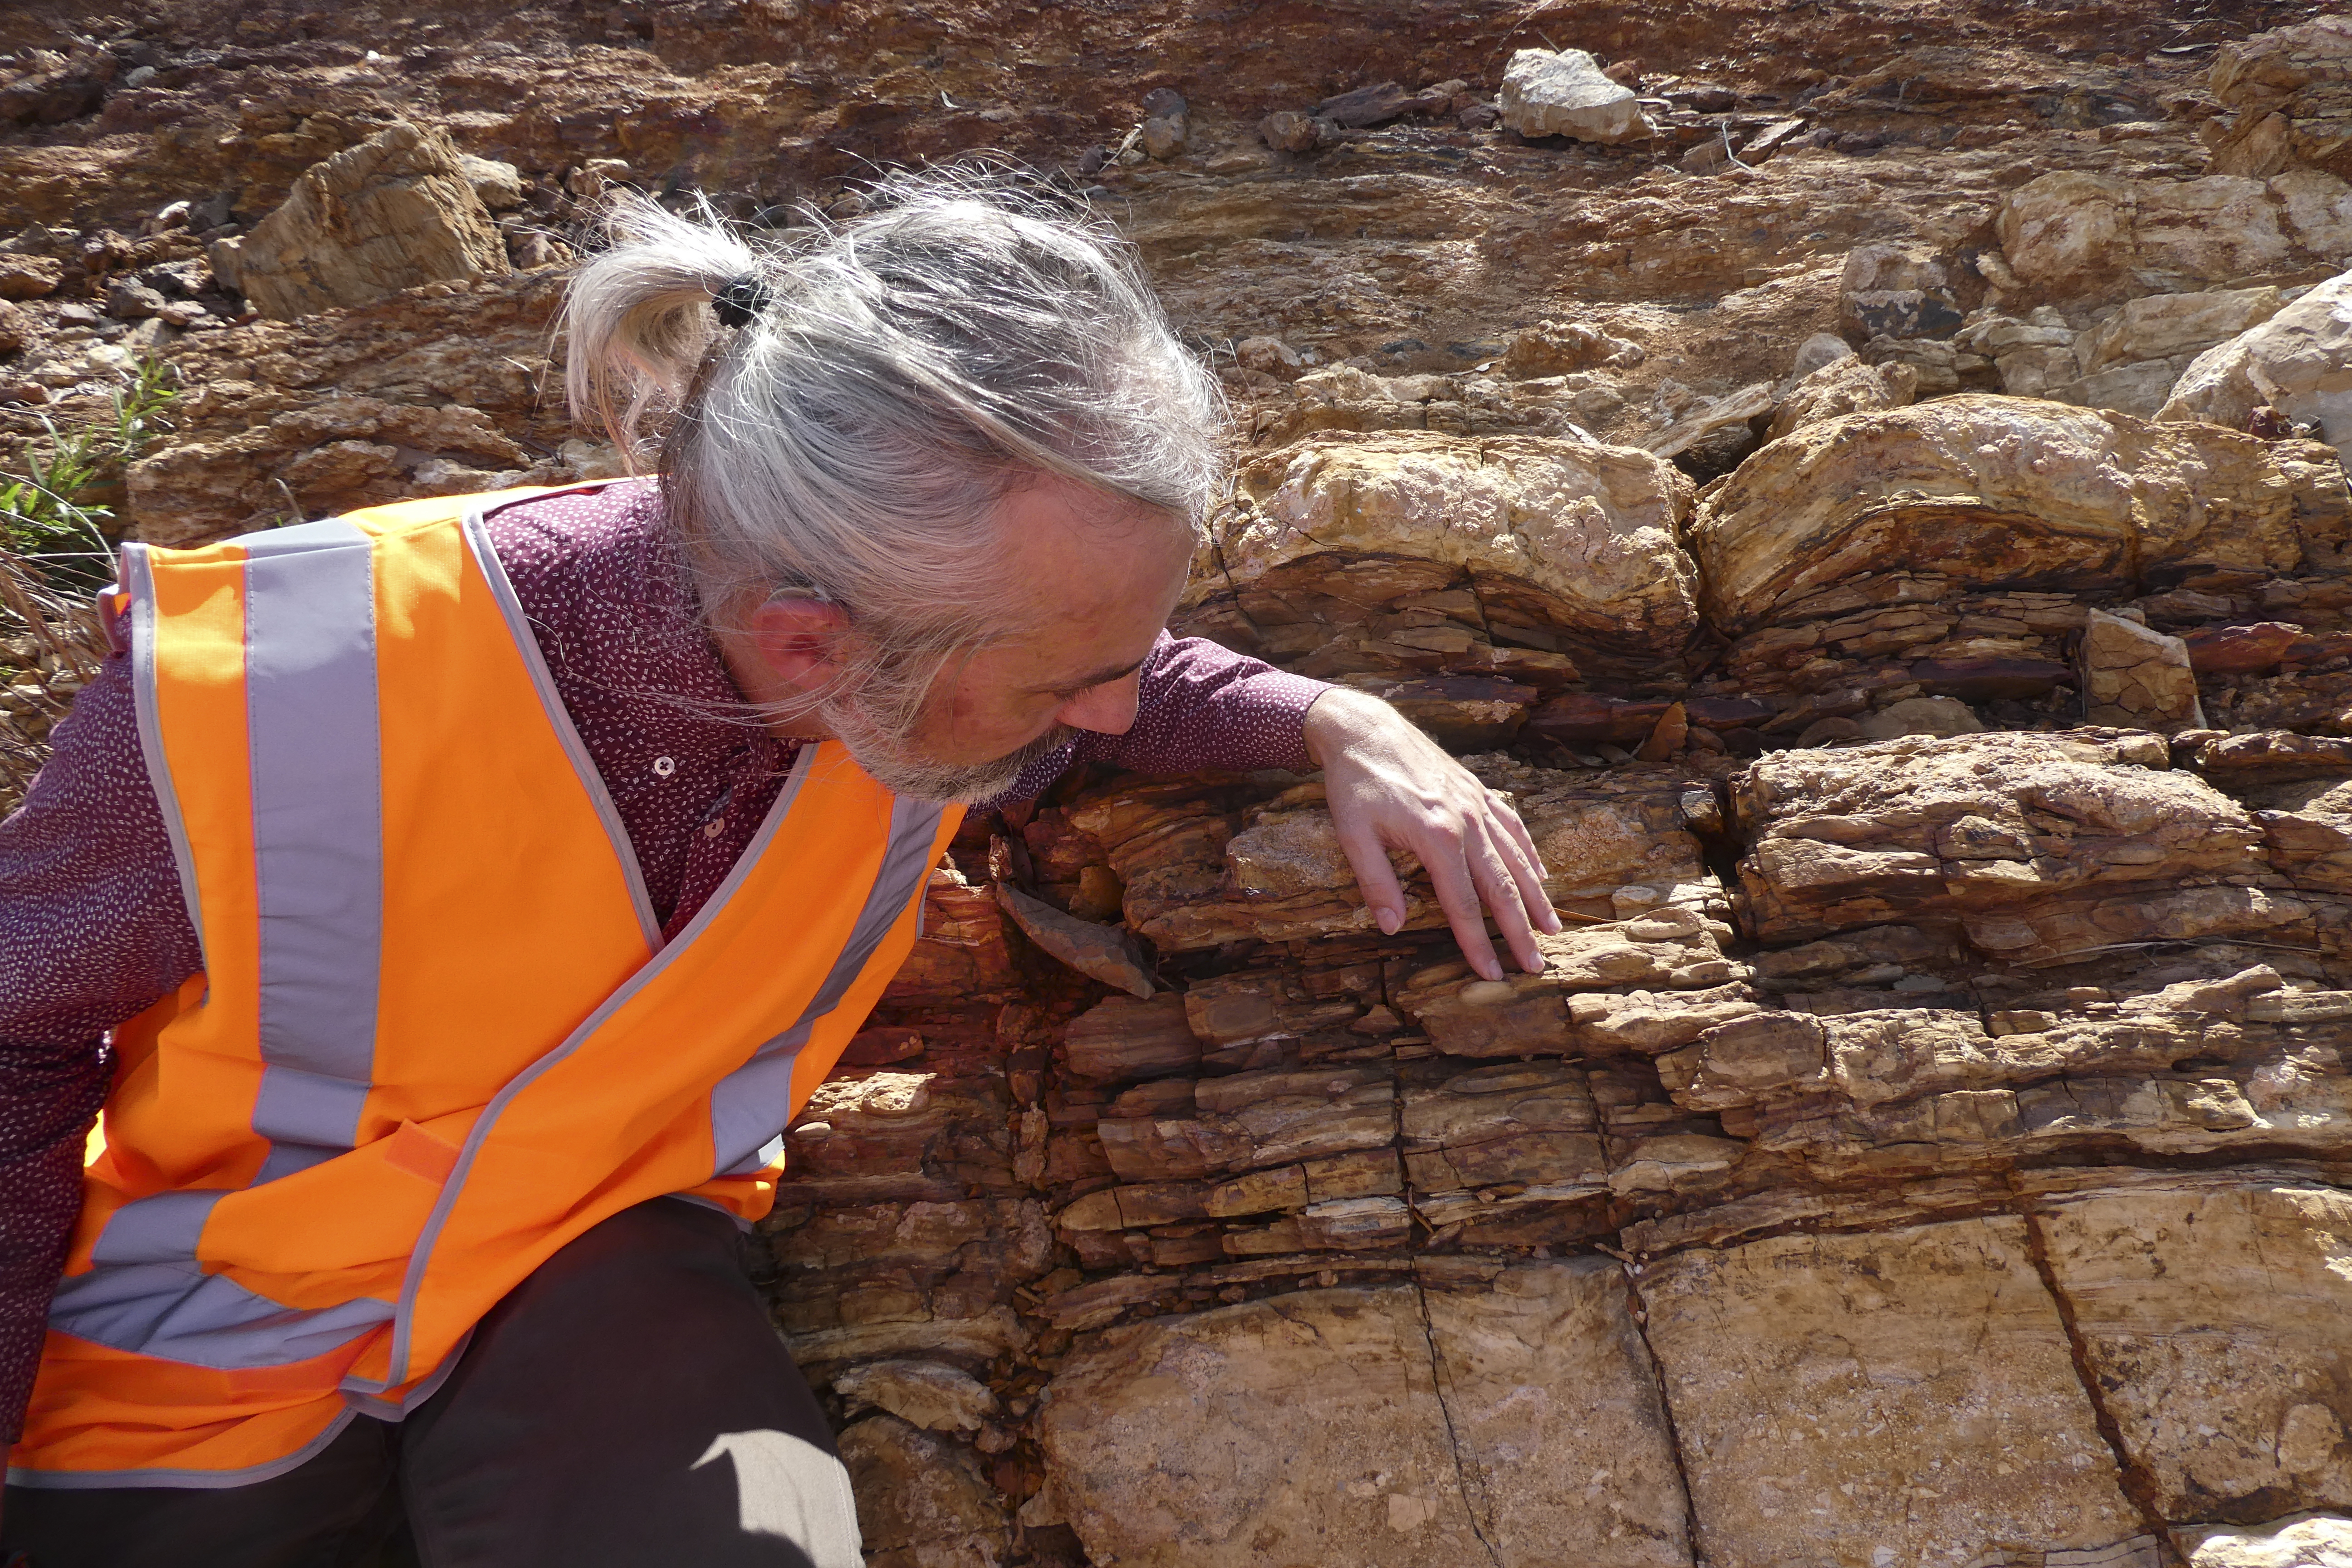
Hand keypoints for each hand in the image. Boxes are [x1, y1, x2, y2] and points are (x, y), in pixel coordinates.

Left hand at [1301, 687, 1561, 980]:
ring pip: (1515, 858)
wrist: (1364, 728)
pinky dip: (1529, 853)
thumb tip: (1391, 928)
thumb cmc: (1354, 783)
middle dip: (1520, 930)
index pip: (1463, 903)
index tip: (1492, 975)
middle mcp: (1466, 821)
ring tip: (1551, 928)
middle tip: (1536, 965)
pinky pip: (1512, 826)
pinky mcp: (1477, 789)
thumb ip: (1375, 882)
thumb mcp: (1352, 834)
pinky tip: (1539, 874)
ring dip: (1535, 896)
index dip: (1477, 943)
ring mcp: (1476, 803)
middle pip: (1501, 887)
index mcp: (1437, 837)